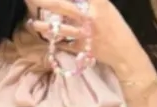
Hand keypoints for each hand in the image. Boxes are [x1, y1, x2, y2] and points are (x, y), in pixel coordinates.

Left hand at [26, 0, 154, 80]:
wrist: (124, 52)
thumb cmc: (115, 26)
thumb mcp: (106, 7)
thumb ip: (91, 1)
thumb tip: (76, 1)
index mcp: (97, 3)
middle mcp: (89, 17)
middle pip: (62, 7)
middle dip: (46, 3)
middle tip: (32, 1)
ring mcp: (84, 34)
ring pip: (60, 29)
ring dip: (45, 27)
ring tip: (33, 24)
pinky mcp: (81, 49)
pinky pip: (64, 45)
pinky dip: (55, 42)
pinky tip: (47, 38)